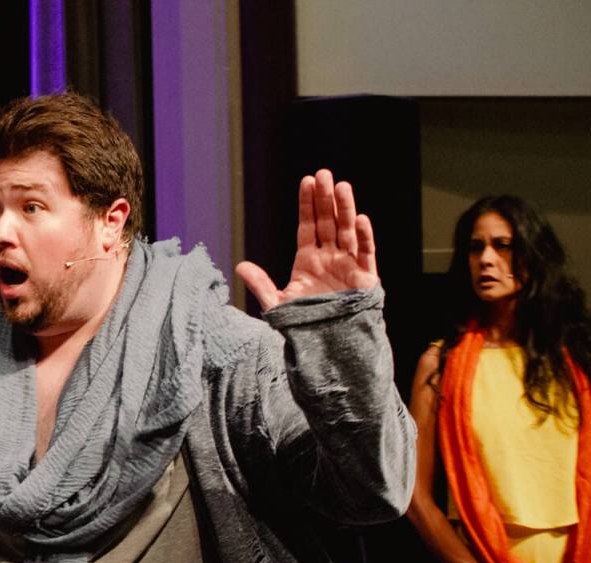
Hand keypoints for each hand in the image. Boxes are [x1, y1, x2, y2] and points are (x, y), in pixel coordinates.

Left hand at [236, 169, 378, 311]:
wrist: (327, 345)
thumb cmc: (304, 325)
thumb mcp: (278, 304)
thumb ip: (261, 284)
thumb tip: (239, 266)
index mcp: (308, 260)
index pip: (308, 226)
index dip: (307, 205)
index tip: (306, 181)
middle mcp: (329, 258)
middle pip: (328, 222)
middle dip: (325, 199)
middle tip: (323, 174)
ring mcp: (348, 265)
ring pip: (347, 231)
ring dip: (345, 209)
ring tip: (341, 187)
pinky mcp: (365, 278)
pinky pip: (366, 253)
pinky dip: (364, 237)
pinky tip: (360, 219)